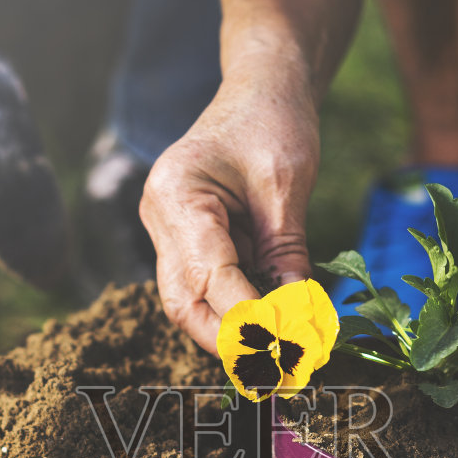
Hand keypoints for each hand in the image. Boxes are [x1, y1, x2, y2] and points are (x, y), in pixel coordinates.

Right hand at [140, 54, 319, 353]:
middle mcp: (160, 216)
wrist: (262, 86)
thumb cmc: (273, 120)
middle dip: (229, 341)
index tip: (284, 349)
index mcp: (176, 194)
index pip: (207, 275)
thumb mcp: (287, 183)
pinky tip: (276, 326)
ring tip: (283, 356)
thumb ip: (286, 251)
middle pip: (183, 301)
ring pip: (190, 302)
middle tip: (277, 371)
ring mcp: (169, 230)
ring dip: (234, 332)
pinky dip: (238, 310)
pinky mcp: (189, 240)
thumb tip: (296, 318)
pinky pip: (206, 287)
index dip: (244, 319)